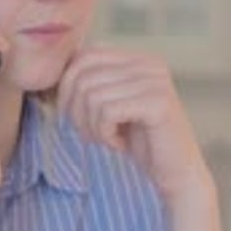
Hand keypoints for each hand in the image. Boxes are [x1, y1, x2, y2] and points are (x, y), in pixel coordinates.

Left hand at [57, 47, 211, 204]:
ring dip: (91, 126)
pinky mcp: (159, 104)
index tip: (71, 115)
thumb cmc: (140, 142)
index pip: (85, 55)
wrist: (176, 174)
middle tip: (91, 134)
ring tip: (107, 139)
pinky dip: (104, 133)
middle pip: (84, 76)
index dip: (67, 87)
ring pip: (92, 96)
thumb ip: (92, 84)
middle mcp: (150, 64)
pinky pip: (107, 111)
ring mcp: (156, 82)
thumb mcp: (111, 106)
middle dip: (76, 111)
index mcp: (138, 59)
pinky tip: (119, 144)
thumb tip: (54, 74)